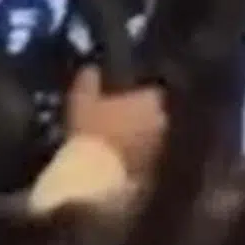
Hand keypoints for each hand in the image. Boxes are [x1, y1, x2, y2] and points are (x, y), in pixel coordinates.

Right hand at [67, 66, 167, 180]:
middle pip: (156, 113)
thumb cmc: (91, 130)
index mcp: (150, 99)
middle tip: (122, 119)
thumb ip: (89, 81)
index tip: (124, 98)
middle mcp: (162, 120)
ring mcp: (161, 146)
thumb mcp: (82, 99)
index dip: (138, 94)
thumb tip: (91, 69)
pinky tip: (120, 159)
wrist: (98, 175)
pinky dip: (139, 155)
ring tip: (118, 141)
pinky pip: (148, 156)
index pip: (152, 90)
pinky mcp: (155, 168)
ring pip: (153, 135)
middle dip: (143, 116)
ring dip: (141, 136)